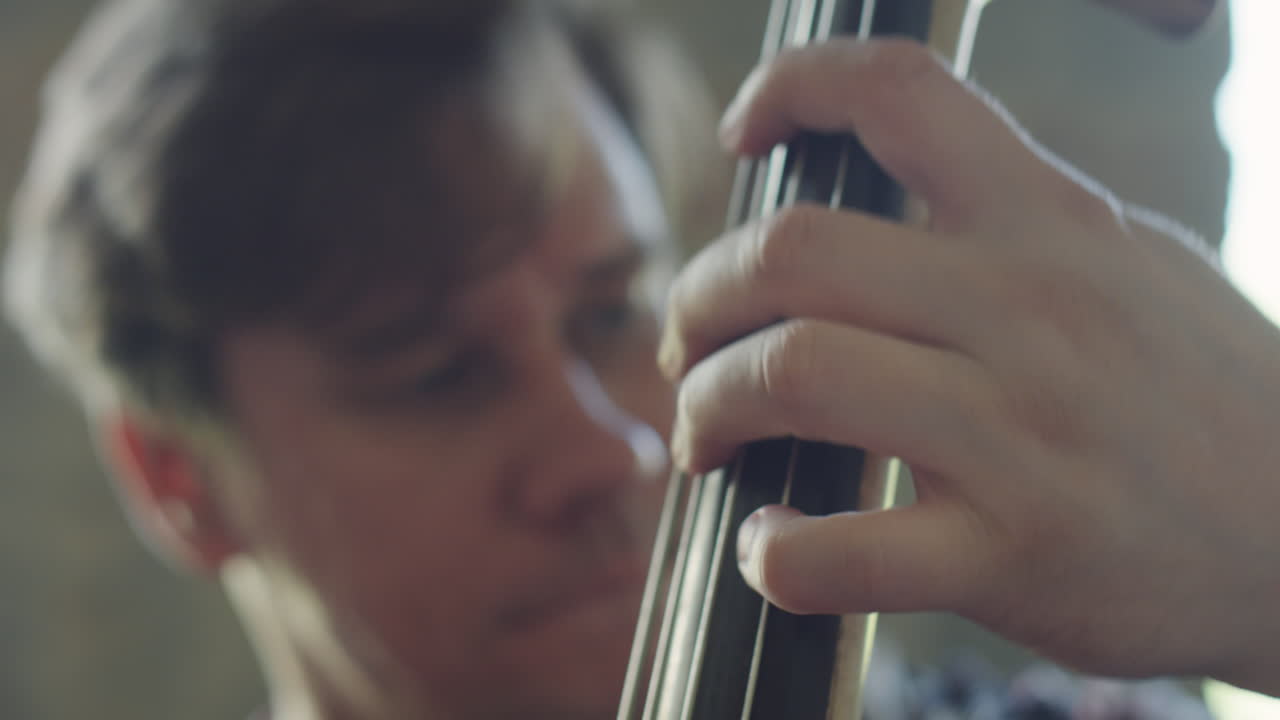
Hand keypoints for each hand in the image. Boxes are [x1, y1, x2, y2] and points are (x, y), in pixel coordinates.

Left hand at [659, 37, 1279, 694]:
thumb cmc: (1209, 401)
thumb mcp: (1134, 264)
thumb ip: (1016, 223)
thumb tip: (883, 196)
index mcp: (1054, 223)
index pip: (901, 93)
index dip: (792, 89)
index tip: (746, 135)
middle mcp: (1033, 309)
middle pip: (794, 251)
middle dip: (700, 296)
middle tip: (689, 346)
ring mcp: (1024, 435)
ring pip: (795, 375)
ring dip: (709, 406)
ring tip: (706, 437)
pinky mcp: (1016, 557)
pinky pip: (841, 550)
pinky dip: (774, 552)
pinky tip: (772, 546)